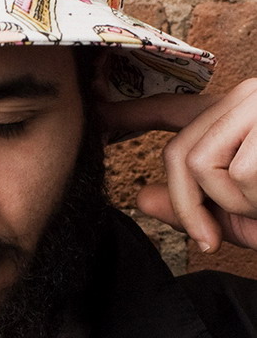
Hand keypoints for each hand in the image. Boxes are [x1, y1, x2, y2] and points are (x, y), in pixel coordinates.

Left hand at [99, 80, 256, 252]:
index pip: (171, 109)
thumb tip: (142, 197)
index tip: (97, 111)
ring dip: (232, 204)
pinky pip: (235, 175)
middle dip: (191, 206)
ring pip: (199, 164)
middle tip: (213, 239)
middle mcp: (243, 99)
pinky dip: (254, 201)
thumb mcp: (236, 214)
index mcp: (233, 116)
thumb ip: (190, 205)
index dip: (129, 113)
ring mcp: (256, 105)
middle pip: (177, 153)